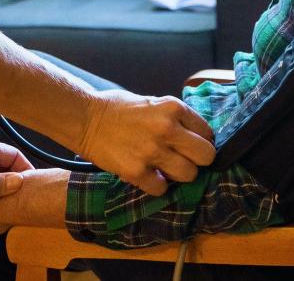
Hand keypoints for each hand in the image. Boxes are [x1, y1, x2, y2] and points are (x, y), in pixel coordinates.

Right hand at [77, 89, 215, 195]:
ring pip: (189, 175)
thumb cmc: (119, 109)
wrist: (86, 119)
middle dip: (197, 160)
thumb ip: (175, 118)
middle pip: (206, 156)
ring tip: (164, 169)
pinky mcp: (136, 171)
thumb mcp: (153, 103)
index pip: (207, 132)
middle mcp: (167, 128)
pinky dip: (156, 185)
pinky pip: (162, 189)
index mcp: (173, 107)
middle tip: (183, 160)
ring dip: (178, 175)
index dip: (200, 141)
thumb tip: (197, 138)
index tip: (190, 146)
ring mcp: (152, 151)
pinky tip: (147, 175)